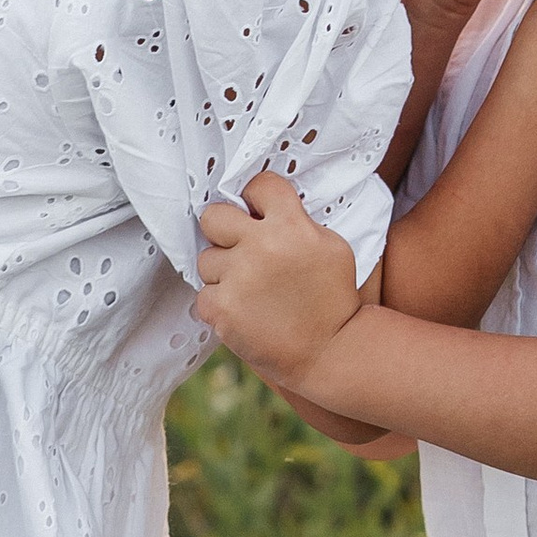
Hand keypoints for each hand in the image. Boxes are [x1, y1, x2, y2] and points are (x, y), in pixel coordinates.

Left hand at [194, 172, 362, 383]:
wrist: (329, 351)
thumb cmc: (333, 299)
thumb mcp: (331, 247)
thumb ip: (298, 222)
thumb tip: (264, 210)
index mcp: (291, 226)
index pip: (258, 185)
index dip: (258, 199)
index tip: (259, 212)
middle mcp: (260, 247)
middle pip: (214, 216)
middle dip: (225, 229)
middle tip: (241, 247)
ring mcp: (238, 279)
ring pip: (206, 259)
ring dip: (223, 271)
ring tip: (249, 288)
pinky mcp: (221, 309)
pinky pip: (204, 294)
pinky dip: (220, 303)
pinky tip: (244, 311)